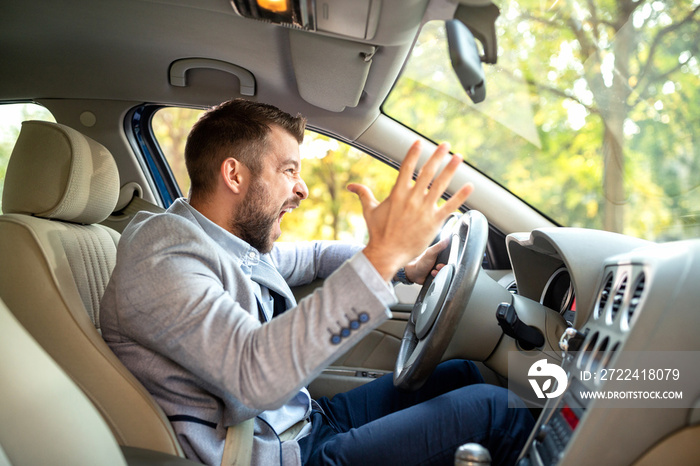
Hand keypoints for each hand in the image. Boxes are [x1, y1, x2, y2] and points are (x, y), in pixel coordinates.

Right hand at [348, 141, 472, 281]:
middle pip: (427, 172)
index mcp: (397, 193)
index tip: (419, 142)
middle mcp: (412, 198)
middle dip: (437, 156)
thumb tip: (350, 186)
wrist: (386, 254)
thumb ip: (362, 194)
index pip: (406, 168)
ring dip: (451, 169)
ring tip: (458, 157)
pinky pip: (450, 206)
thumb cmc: (378, 233)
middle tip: (445, 145)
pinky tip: (469, 186)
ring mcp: (424, 210)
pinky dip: (461, 196)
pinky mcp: (433, 222)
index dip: (413, 153)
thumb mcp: (368, 210)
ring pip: (441, 185)